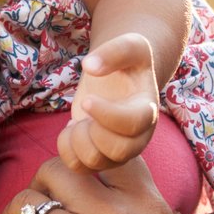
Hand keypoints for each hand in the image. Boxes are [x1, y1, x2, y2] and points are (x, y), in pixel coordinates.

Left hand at [59, 32, 158, 171]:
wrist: (122, 80)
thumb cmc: (127, 64)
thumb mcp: (129, 45)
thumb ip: (114, 51)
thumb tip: (90, 65)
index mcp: (147, 111)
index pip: (132, 124)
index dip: (106, 114)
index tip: (87, 100)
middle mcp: (137, 138)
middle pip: (117, 151)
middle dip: (91, 131)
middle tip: (86, 108)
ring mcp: (119, 153)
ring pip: (94, 162)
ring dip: (76, 138)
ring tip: (79, 119)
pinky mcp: (100, 160)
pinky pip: (78, 168)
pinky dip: (66, 149)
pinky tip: (72, 130)